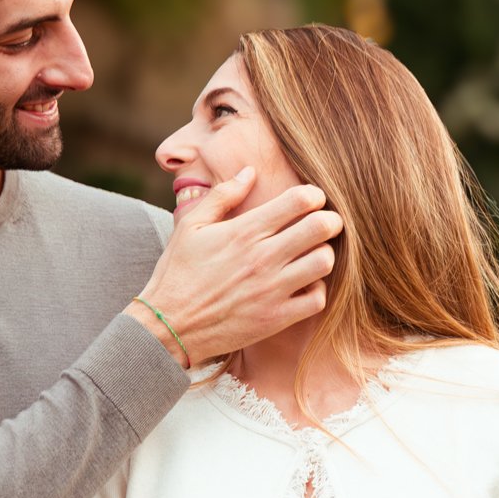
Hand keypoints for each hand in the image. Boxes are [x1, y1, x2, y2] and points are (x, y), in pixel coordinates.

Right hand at [126, 167, 340, 363]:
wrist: (168, 326)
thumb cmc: (178, 273)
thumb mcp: (191, 225)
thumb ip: (223, 195)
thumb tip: (250, 171)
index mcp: (244, 231)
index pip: (300, 200)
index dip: (314, 195)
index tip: (311, 200)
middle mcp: (262, 258)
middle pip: (321, 228)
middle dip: (330, 221)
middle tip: (325, 224)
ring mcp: (271, 290)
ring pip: (324, 262)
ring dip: (324, 254)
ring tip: (313, 254)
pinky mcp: (275, 318)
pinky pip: (316, 299)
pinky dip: (316, 290)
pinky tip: (304, 284)